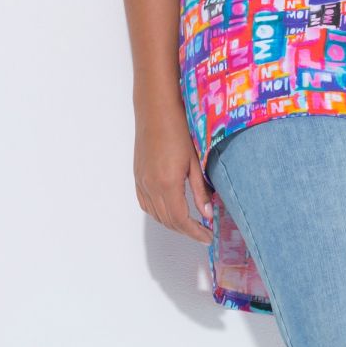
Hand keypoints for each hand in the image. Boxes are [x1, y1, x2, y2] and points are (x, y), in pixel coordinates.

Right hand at [133, 99, 213, 243]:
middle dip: (187, 231)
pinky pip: (145, 204)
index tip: (208, 237)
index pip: (181, 220)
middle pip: (168, 221)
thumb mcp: (195, 162)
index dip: (195, 232)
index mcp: (167, 183)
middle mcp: (151, 186)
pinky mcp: (137, 176)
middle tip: (204, 232)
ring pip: (156, 215)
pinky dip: (158, 213)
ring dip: (173, 224)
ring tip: (191, 224)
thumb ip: (200, 191)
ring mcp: (141, 181)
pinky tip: (170, 211)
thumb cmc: (178, 129)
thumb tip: (207, 214)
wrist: (155, 109)